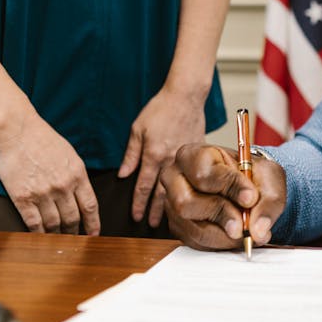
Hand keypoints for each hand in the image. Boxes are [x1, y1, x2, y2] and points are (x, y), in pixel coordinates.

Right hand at [0, 111, 99, 234]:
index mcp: (77, 174)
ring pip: (54, 224)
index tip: (94, 234)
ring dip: (57, 236)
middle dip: (75, 233)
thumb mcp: (69, 153)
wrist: (16, 130)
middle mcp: (63, 186)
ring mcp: (43, 193)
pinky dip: (38, 234)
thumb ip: (76, 174)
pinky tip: (40, 238)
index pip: (90, 206)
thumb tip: (81, 191)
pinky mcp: (23, 197)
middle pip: (73, 218)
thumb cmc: (41, 138)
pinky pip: (33, 223)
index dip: (94, 223)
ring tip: (58, 243)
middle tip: (75, 242)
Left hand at [118, 86, 207, 226]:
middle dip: (155, 211)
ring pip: (179, 186)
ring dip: (172, 203)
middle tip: (151, 225)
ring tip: (169, 217)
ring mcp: (186, 157)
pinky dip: (191, 187)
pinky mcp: (198, 152)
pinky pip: (194, 174)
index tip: (136, 217)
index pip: (143, 186)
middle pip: (161, 192)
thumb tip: (123, 175)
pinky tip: (189, 195)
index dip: (138, 204)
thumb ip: (131, 154)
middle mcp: (170, 160)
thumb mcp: (137, 129)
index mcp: (153, 155)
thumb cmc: (160, 109)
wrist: (185, 96)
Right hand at [161, 144, 286, 249]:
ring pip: (193, 227)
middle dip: (221, 214)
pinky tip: (235, 235)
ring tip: (246, 231)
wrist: (247, 188)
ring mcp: (173, 206)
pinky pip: (197, 243)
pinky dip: (221, 243)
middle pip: (186, 203)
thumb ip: (268, 202)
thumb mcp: (268, 177)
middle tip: (244, 224)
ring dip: (225, 234)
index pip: (203, 173)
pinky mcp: (179, 228)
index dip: (229, 187)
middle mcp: (175, 180)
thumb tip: (258, 230)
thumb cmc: (252, 175)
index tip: (251, 197)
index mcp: (192, 156)